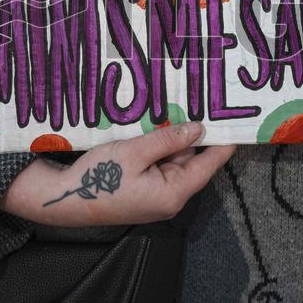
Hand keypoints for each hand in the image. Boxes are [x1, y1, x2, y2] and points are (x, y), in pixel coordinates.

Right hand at [0, 122, 234, 226]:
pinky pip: (160, 166)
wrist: (64, 199)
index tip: (238, 120)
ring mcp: (156, 195)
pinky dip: (160, 148)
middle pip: (192, 160)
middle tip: (205, 102)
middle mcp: (170, 197)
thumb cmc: (99, 178)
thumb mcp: (135, 152)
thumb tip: (198, 128)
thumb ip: (168, 140)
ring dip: (174, 139)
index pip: (210, 163)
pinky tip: (156, 126)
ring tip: (179, 107)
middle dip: (195, 133)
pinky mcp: (144, 191)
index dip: (225, 141)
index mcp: (174, 192)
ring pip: (175, 161)